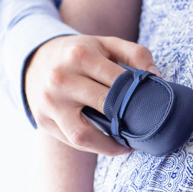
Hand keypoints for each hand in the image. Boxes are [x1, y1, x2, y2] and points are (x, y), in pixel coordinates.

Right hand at [25, 34, 158, 154]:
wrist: (36, 60)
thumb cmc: (80, 54)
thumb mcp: (106, 44)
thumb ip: (136, 54)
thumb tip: (156, 78)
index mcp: (79, 55)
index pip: (118, 81)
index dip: (139, 96)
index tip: (153, 106)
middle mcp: (61, 79)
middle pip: (104, 106)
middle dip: (127, 119)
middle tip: (145, 127)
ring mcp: (49, 102)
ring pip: (83, 134)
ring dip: (109, 144)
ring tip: (126, 144)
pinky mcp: (42, 120)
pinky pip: (72, 141)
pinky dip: (94, 147)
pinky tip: (109, 144)